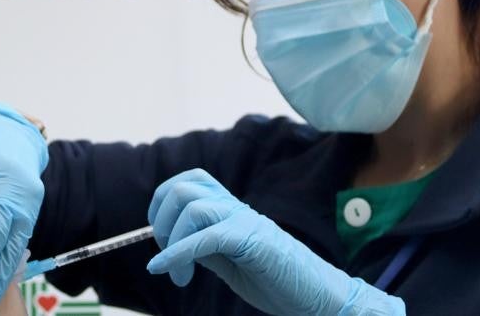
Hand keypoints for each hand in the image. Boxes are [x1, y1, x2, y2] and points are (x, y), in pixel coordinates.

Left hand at [147, 169, 403, 315]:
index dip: (162, 204)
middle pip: (182, 188)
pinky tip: (171, 273)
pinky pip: (206, 237)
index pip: (187, 182)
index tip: (161, 240)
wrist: (318, 297)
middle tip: (166, 258)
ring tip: (179, 275)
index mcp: (230, 208)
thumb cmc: (276, 281)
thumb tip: (170, 244)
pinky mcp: (251, 240)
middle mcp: (236, 208)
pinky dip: (178, 254)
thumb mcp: (229, 262)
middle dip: (161, 221)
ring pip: (192, 207)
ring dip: (172, 241)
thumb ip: (203, 248)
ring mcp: (245, 222)